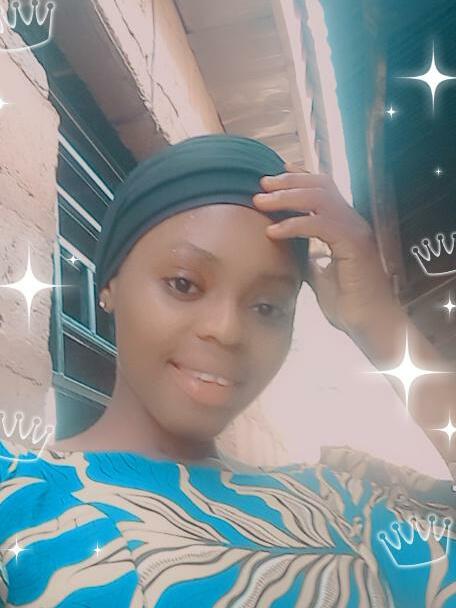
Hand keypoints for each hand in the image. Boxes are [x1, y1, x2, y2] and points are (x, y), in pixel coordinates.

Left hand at [252, 163, 399, 336]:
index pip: (323, 190)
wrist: (370, 325)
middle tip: (261, 185)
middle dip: (288, 181)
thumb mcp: (320, 277)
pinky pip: (320, 224)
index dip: (298, 178)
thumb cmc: (348, 304)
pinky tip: (273, 231)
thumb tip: (290, 254)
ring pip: (319, 198)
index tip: (272, 179)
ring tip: (261, 202)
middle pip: (320, 185)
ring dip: (286, 197)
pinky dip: (293, 225)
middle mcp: (353, 222)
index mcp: (346, 226)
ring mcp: (355, 231)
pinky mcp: (354, 245)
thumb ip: (308, 260)